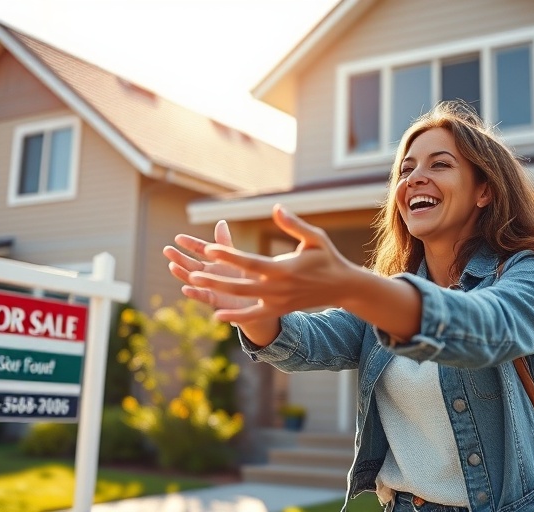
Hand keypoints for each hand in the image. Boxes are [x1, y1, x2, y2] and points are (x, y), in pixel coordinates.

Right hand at [163, 220, 257, 311]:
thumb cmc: (247, 277)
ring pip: (194, 280)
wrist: (258, 299)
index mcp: (215, 260)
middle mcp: (210, 273)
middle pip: (192, 264)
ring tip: (172, 266)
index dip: (190, 244)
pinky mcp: (217, 300)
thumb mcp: (236, 257)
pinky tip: (185, 289)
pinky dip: (195, 294)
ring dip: (182, 274)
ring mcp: (211, 286)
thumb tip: (220, 222)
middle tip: (167, 250)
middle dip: (179, 257)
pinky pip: (204, 297)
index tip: (178, 238)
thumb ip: (225, 243)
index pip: (199, 250)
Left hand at [188, 204, 361, 323]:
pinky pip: (254, 316)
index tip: (209, 249)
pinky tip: (216, 316)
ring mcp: (277, 302)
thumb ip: (294, 224)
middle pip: (241, 285)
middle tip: (192, 274)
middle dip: (215, 279)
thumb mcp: (315, 237)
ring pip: (242, 300)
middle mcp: (278, 288)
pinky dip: (236, 316)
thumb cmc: (327, 257)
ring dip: (218, 294)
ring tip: (196, 287)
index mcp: (284, 269)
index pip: (251, 262)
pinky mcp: (279, 310)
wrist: (341, 287)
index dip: (229, 256)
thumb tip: (277, 207)